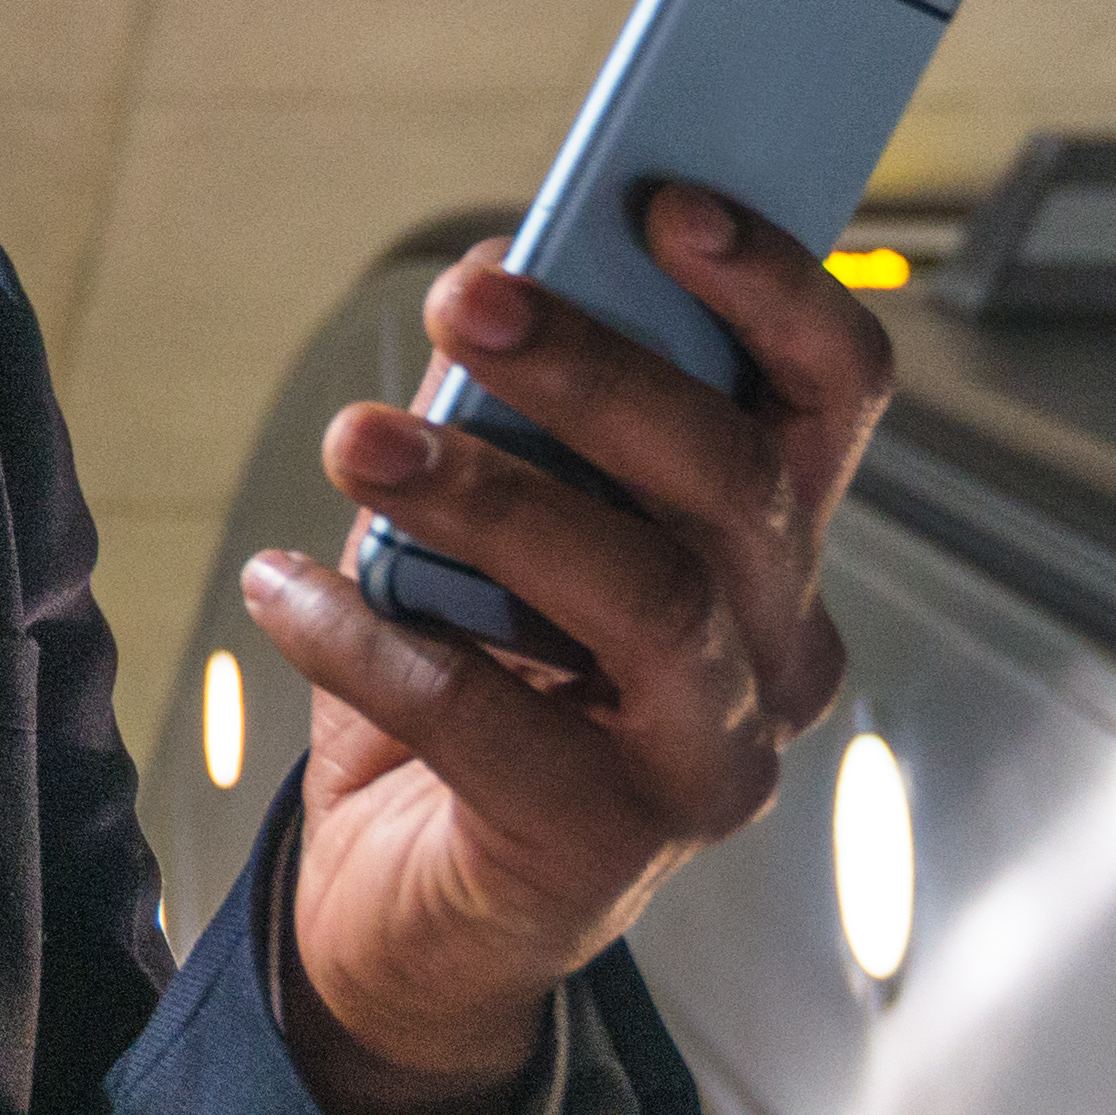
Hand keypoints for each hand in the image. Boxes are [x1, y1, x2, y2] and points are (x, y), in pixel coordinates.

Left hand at [237, 186, 893, 1114]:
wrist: (408, 913)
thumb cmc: (472, 685)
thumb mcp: (498, 528)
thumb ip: (520, 419)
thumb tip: (496, 277)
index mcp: (775, 548)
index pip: (833, 396)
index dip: (772, 291)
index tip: (664, 201)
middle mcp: (778, 655)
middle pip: (731, 482)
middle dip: (596, 373)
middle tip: (462, 299)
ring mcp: (710, 765)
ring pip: (640, 596)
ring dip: (487, 496)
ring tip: (359, 438)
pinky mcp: (605, 854)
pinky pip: (487, 726)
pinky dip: (371, 644)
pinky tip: (282, 588)